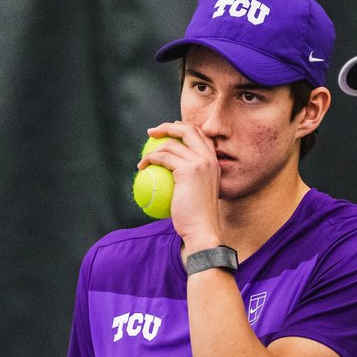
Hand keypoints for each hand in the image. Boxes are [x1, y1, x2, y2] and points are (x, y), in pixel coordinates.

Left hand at [141, 120, 224, 253]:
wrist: (202, 230)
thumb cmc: (196, 219)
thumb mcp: (197, 194)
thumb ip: (190, 179)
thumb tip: (171, 171)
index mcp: (214, 163)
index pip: (201, 135)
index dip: (183, 129)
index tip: (169, 133)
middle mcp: (209, 159)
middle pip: (188, 130)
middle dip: (168, 126)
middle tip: (152, 133)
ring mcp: (200, 163)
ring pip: (172, 143)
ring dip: (153, 148)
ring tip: (144, 160)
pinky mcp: (188, 170)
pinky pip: (162, 157)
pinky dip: (149, 159)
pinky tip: (142, 167)